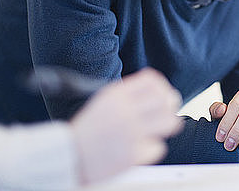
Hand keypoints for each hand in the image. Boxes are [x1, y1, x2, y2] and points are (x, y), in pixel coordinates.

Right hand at [71, 68, 182, 184]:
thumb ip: (129, 93)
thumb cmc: (89, 129)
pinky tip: (142, 147)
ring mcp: (130, 133)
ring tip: (161, 128)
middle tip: (167, 112)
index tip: (163, 95)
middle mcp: (125, 111)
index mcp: (116, 95)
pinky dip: (152, 148)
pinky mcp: (133, 155)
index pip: (152, 81)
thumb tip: (160, 90)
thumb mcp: (104, 101)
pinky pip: (158, 147)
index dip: (162, 87)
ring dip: (168, 125)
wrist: (68, 156)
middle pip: (166, 100)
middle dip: (170, 106)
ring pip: (170, 122)